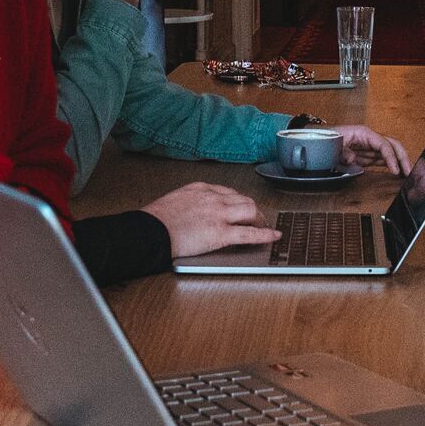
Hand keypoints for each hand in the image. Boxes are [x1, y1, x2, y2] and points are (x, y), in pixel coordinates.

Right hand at [143, 182, 279, 257]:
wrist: (151, 230)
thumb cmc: (157, 220)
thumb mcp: (175, 201)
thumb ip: (190, 203)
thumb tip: (194, 211)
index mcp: (201, 189)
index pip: (228, 192)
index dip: (238, 202)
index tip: (240, 207)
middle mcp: (214, 198)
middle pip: (244, 199)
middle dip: (253, 210)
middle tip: (256, 220)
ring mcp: (219, 214)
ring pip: (250, 210)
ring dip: (259, 219)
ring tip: (263, 227)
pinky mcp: (220, 233)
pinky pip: (249, 233)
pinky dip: (265, 235)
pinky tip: (273, 236)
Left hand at [333, 125, 412, 175]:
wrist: (320, 141)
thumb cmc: (327, 139)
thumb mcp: (333, 145)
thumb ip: (342, 152)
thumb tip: (351, 158)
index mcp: (364, 133)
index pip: (384, 144)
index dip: (391, 157)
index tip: (395, 170)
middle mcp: (370, 139)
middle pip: (393, 145)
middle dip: (403, 158)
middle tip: (409, 172)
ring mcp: (370, 147)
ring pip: (391, 153)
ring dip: (400, 163)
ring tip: (408, 175)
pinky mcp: (367, 155)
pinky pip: (383, 160)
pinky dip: (391, 166)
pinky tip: (397, 174)